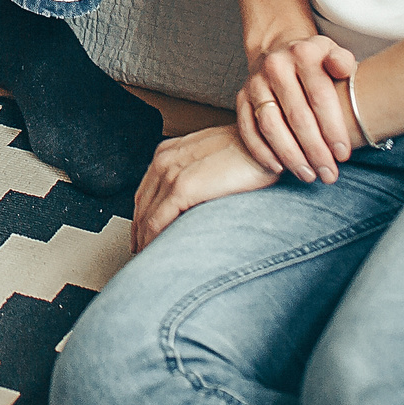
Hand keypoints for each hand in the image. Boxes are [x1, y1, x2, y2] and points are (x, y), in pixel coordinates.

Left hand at [132, 124, 279, 252]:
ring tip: (147, 259)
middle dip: (138, 231)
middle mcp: (163, 160)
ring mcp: (171, 172)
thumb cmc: (249, 153)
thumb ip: (195, 175)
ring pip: (145, 216)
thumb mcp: (211, 160)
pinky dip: (152, 239)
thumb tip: (191, 202)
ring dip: (143, 240)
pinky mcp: (182, 188)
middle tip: (140, 253)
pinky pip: (158, 221)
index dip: (140, 217)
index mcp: (168, 152)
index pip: (145, 192)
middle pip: (141, 205)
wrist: (266, 145)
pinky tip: (155, 253)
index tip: (142, 236)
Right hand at [235, 36, 360, 183]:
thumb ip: (342, 61)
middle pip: (297, 115)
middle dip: (315, 150)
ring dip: (290, 155)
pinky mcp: (241, 97)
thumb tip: (342, 68)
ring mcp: (255, 82)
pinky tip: (279, 168)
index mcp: (303, 54)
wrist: (280, 52)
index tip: (343, 154)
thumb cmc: (316, 63)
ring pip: (270, 125)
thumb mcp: (334, 54)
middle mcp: (276, 65)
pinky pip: (248, 129)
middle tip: (329, 174)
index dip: (333, 128)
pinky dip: (262, 151)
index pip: (320, 96)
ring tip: (308, 175)